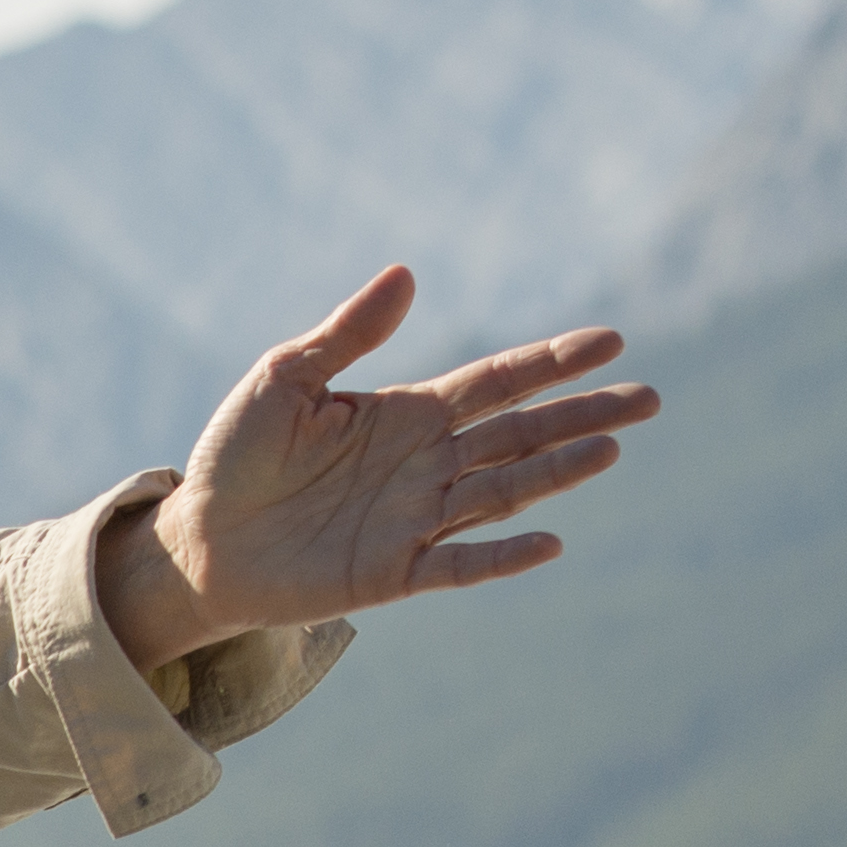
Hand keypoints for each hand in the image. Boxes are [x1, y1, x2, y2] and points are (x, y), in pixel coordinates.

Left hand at [118, 268, 657, 664]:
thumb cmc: (237, 455)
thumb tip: (407, 274)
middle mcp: (427, 465)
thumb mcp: (284, 379)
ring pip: (503, 491)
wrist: (197, 539)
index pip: (498, 382)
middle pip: (522, 434)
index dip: (551, 362)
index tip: (610, 341)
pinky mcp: (392, 573)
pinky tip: (551, 542)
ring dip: (557, 471)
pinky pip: (459, 565)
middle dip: (583, 413)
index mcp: (410, 413)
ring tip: (612, 447)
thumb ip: (347, 335)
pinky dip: (502, 555)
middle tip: (650, 397)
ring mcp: (416, 519)